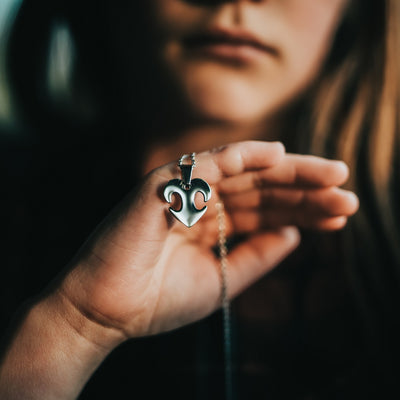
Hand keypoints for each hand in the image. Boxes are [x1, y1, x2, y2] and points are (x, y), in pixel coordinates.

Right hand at [56, 141, 357, 345]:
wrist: (104, 310)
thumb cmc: (157, 299)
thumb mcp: (222, 281)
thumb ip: (257, 255)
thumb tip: (295, 235)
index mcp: (216, 225)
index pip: (266, 210)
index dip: (304, 210)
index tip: (340, 214)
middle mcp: (204, 203)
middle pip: (262, 187)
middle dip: (304, 188)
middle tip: (346, 189)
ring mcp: (183, 190)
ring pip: (243, 171)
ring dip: (286, 171)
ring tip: (331, 174)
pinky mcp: (162, 185)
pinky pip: (205, 163)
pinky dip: (239, 155)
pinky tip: (278, 154)